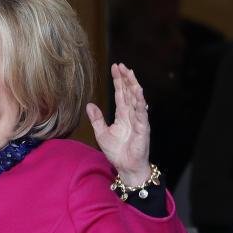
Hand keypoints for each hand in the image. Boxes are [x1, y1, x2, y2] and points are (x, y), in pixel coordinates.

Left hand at [86, 63, 150, 184]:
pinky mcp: (143, 128)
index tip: (115, 67)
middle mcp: (132, 115)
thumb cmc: (117, 152)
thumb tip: (89, 105)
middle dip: (126, 78)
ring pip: (137, 99)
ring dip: (134, 85)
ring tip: (130, 73)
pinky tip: (138, 92)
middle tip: (121, 65)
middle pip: (130, 92)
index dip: (118, 80)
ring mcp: (139, 120)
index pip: (121, 93)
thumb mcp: (101, 133)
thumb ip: (96, 119)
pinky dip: (140, 102)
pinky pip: (142, 113)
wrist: (126, 166)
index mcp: (123, 114)